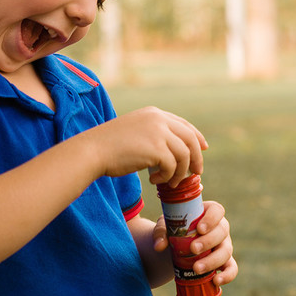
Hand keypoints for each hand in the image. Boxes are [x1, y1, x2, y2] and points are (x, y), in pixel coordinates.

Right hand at [85, 107, 207, 186]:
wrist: (92, 150)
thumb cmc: (109, 146)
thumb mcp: (135, 131)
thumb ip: (153, 134)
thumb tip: (173, 149)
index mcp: (154, 113)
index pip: (184, 125)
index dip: (197, 138)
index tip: (203, 149)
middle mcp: (159, 119)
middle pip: (190, 139)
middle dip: (196, 157)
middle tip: (196, 173)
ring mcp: (158, 133)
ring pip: (184, 155)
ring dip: (179, 172)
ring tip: (169, 182)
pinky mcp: (156, 149)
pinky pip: (172, 167)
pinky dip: (167, 177)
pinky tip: (154, 181)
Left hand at [153, 200, 237, 286]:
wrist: (177, 246)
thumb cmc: (175, 229)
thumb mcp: (166, 226)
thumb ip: (161, 232)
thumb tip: (159, 246)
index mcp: (209, 213)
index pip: (217, 211)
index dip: (211, 219)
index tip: (199, 228)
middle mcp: (220, 228)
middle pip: (222, 232)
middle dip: (208, 241)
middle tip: (192, 249)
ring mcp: (225, 245)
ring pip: (226, 251)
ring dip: (212, 261)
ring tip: (196, 268)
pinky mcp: (225, 261)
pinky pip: (232, 268)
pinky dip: (227, 275)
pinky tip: (216, 281)